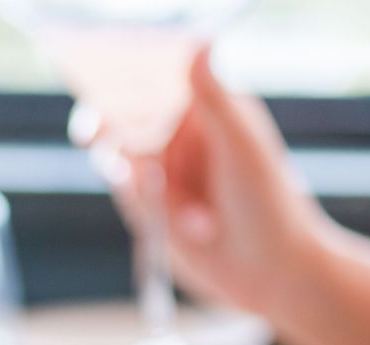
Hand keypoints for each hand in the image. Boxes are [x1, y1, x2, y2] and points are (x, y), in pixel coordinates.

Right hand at [82, 45, 339, 317]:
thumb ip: (213, 99)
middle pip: (124, 116)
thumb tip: (200, 44)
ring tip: (176, 207)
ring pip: (121, 159)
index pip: (153, 80)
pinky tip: (189, 228)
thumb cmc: (270, 206)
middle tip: (97, 134)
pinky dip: (146, 209)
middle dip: (109, 127)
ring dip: (140, 183)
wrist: (272, 275)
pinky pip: (127, 196)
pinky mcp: (152, 206)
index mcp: (206, 109)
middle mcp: (182, 135)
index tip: (100, 84)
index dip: (123, 79)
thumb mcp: (241, 146)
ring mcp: (165, 171)